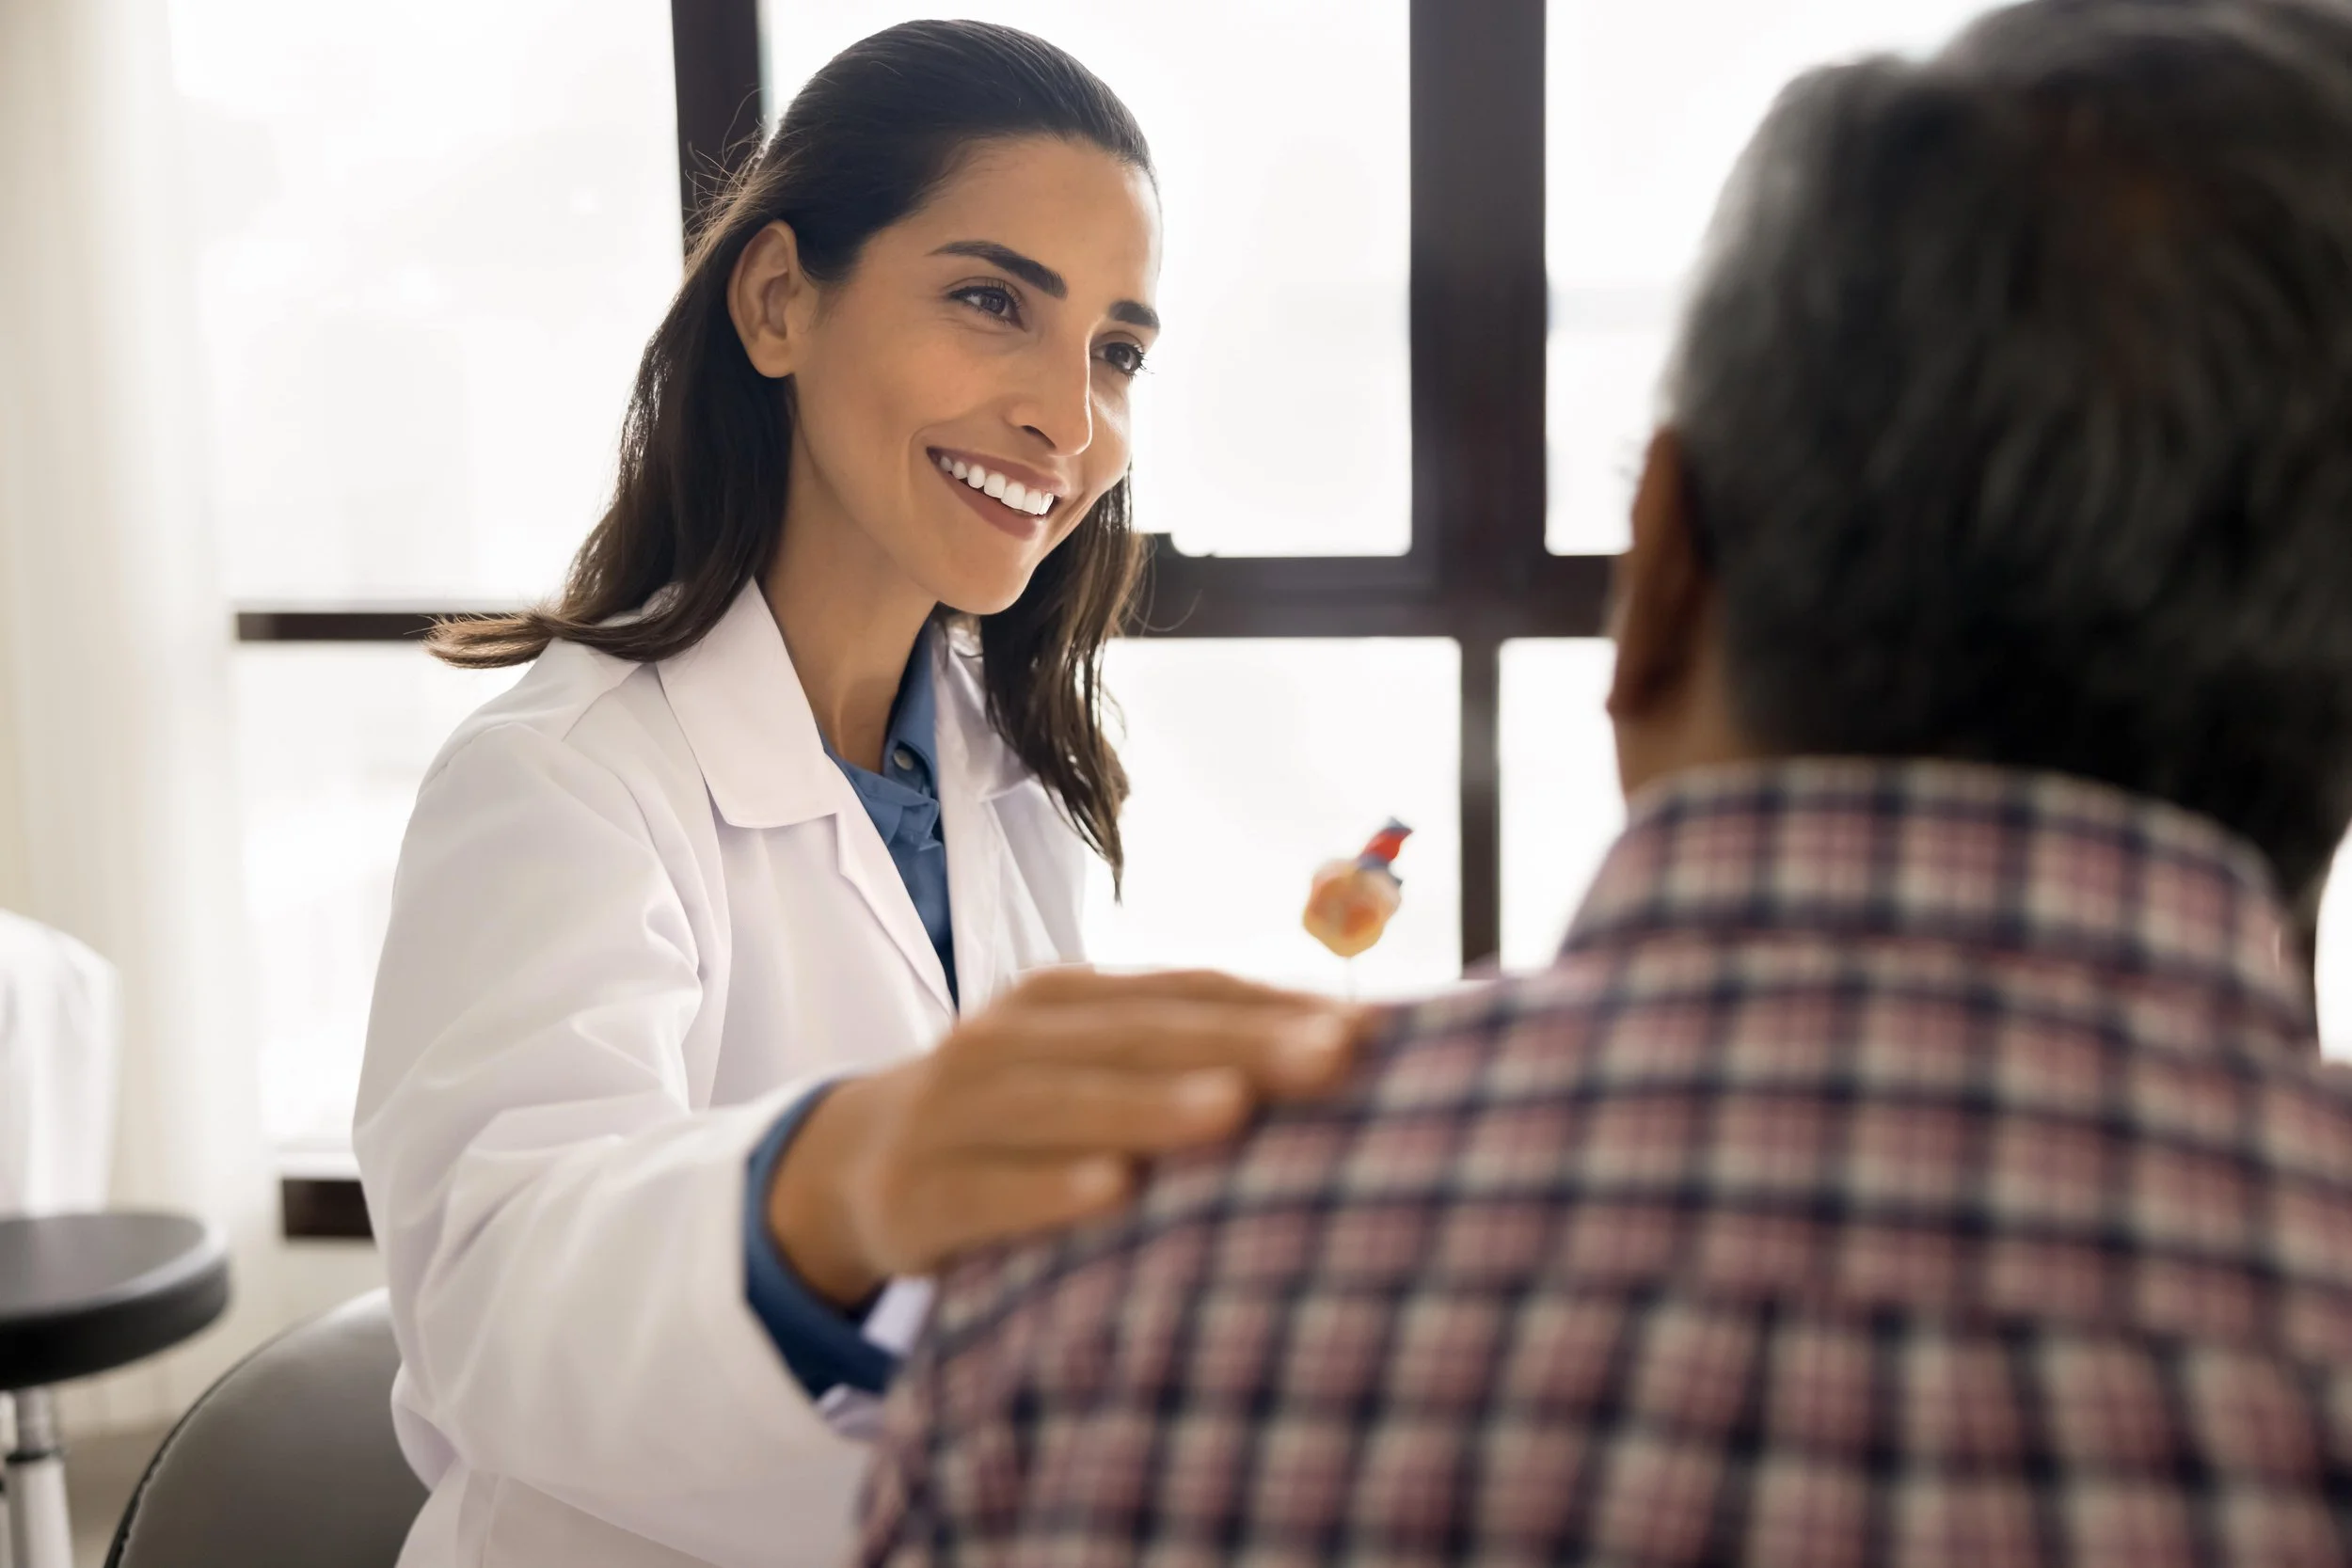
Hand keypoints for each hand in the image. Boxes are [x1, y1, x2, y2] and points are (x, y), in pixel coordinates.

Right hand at [767, 967, 1371, 1304]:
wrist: (860, 1166)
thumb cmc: (1021, 1118)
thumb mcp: (1086, 1069)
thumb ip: (1190, 1054)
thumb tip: (1357, 1046)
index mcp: (1065, 999)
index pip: (1183, 992)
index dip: (1275, 1005)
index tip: (1375, 1030)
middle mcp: (1009, 1038)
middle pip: (1136, 1038)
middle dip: (1239, 1045)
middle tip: (1334, 1057)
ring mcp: (954, 1111)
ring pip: (1061, 1104)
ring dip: (1149, 1106)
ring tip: (1234, 1109)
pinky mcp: (917, 1193)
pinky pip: (986, 1192)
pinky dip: (1046, 1191)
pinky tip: (1110, 1192)